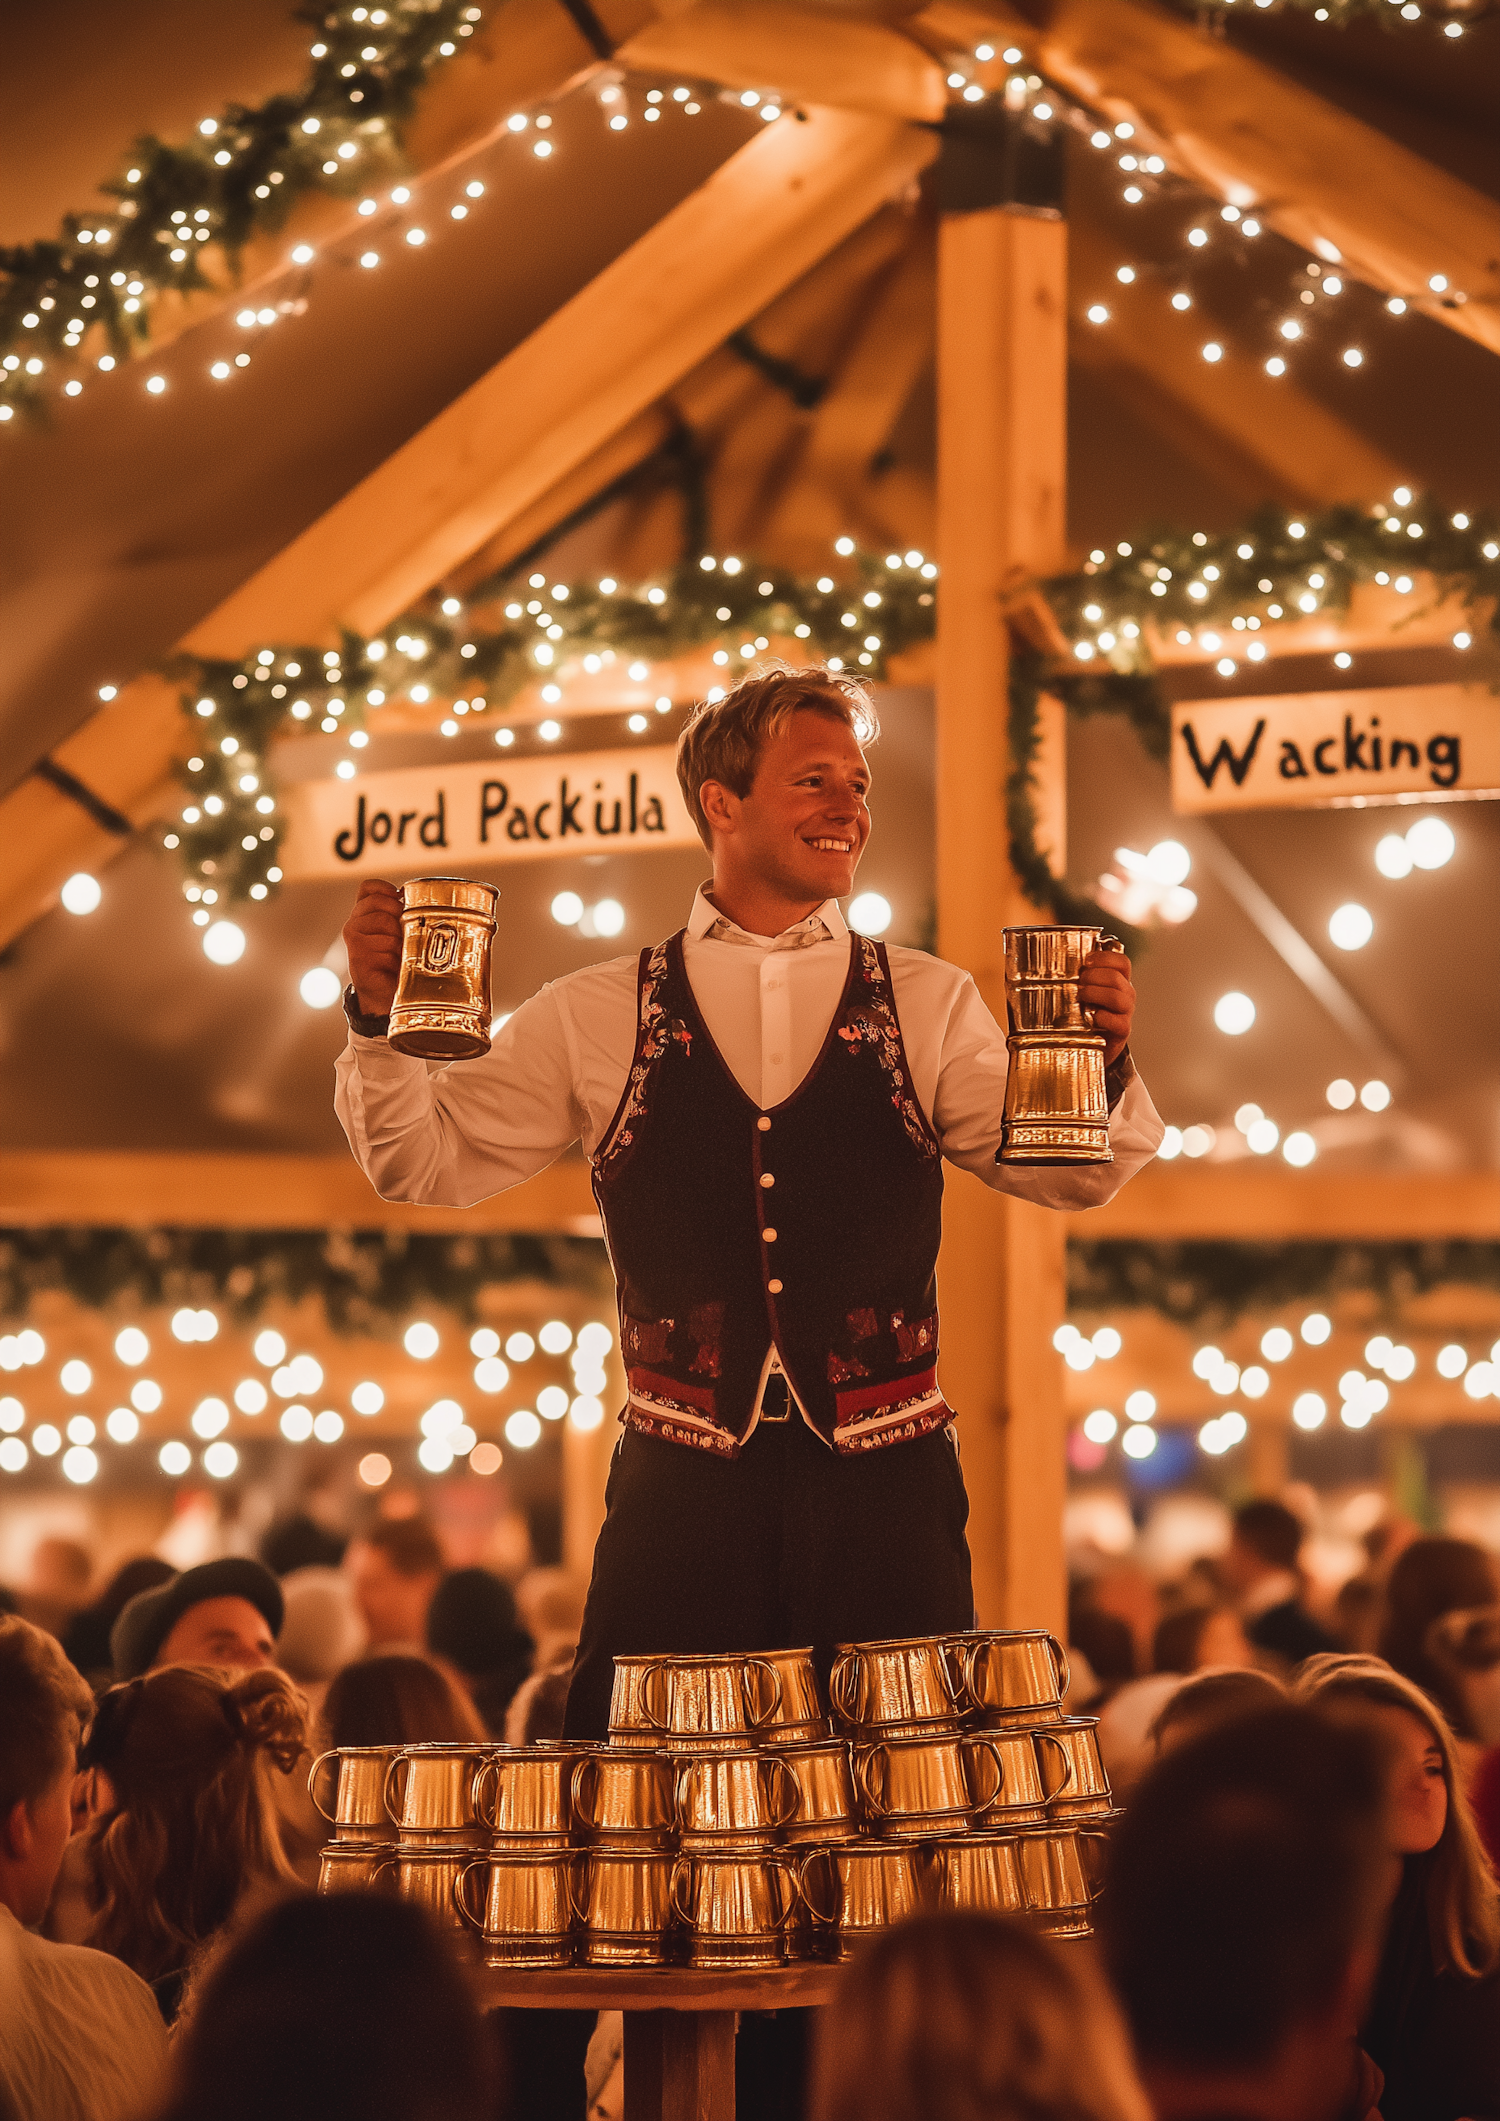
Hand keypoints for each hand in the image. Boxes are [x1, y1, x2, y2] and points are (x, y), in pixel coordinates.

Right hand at [343, 879, 402, 1013]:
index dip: (385, 889)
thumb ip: (403, 914)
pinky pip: (385, 944)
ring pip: (385, 921)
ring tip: (399, 954)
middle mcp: (354, 923)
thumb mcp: (402, 933)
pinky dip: (395, 956)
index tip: (399, 897)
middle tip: (403, 936)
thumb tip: (415, 898)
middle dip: (398, 915)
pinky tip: (393, 966)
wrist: (386, 995)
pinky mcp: (357, 955)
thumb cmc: (398, 961)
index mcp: (365, 914)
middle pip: (379, 902)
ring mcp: (353, 938)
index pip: (368, 888)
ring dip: (399, 939)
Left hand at [1080, 946, 1135, 1063]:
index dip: (1105, 957)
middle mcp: (1126, 994)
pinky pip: (1116, 1020)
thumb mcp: (1087, 992)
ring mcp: (1126, 1012)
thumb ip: (1081, 977)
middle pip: (1116, 977)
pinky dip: (1101, 1017)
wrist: (1097, 1045)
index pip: (1122, 962)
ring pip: (1116, 996)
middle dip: (1093, 976)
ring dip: (1095, 993)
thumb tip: (1057, 961)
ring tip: (1081, 996)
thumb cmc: (1088, 1015)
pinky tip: (1090, 1017)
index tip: (1086, 960)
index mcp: (1119, 981)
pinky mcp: (1123, 1030)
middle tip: (1079, 981)